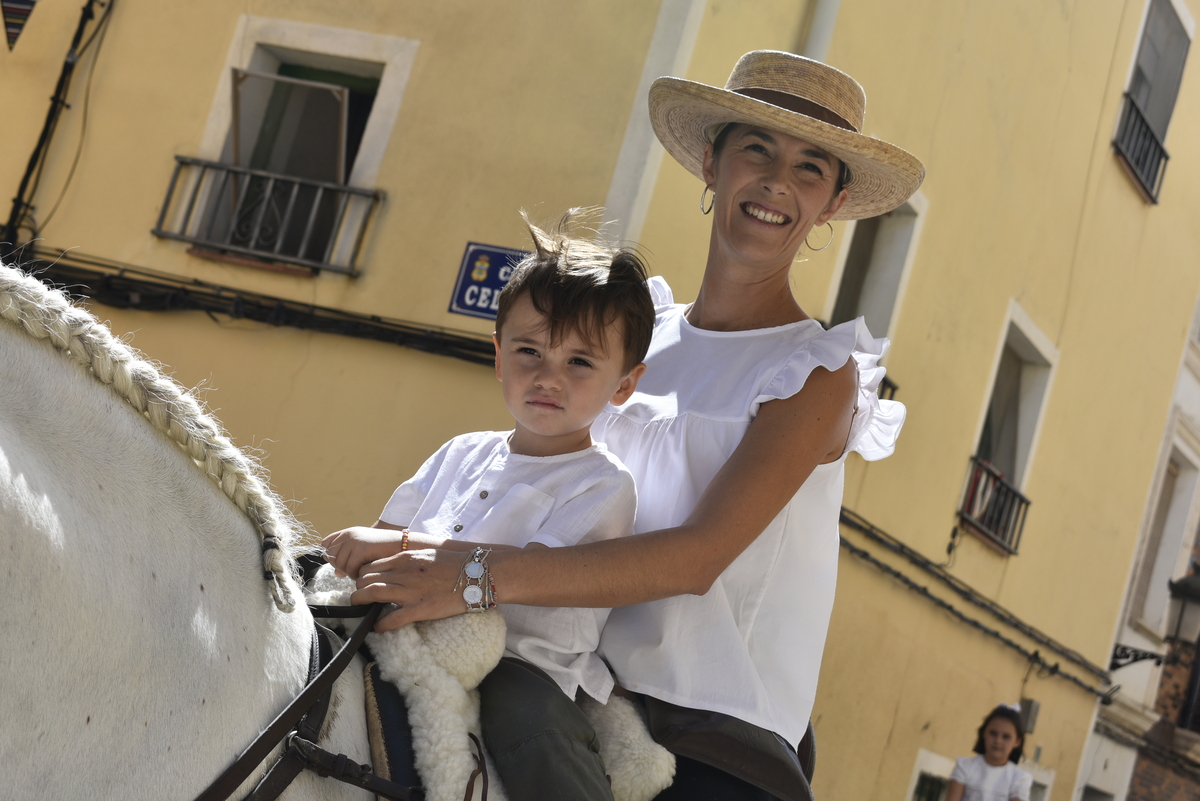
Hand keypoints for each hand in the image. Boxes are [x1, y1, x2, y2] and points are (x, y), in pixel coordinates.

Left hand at [321, 525, 408, 579]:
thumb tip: (336, 572)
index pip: (327, 545)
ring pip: (340, 565)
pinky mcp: (360, 549)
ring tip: (363, 571)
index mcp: (348, 532)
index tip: (345, 563)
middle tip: (356, 570)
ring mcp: (354, 540)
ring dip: (351, 572)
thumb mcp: (364, 552)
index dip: (333, 557)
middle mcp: (349, 534)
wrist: (403, 546)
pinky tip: (367, 571)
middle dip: (342, 567)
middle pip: (331, 557)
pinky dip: (357, 575)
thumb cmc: (385, 550)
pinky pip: (351, 569)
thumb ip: (348, 558)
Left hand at [352, 548, 469, 630]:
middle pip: (366, 580)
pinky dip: (380, 625)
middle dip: (359, 590)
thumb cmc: (456, 563)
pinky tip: (377, 628)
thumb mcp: (426, 554)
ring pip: (372, 594)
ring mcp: (411, 591)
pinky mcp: (421, 609)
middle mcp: (404, 573)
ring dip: (361, 603)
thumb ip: (408, 560)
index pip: (369, 566)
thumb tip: (394, 567)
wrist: (478, 573)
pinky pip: (393, 619)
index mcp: (405, 558)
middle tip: (361, 598)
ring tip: (360, 609)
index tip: (364, 583)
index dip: (362, 576)